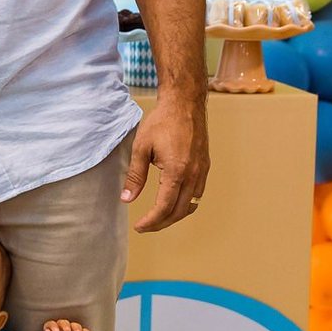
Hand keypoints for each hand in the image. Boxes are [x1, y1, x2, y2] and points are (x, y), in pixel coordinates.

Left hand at [120, 96, 209, 232]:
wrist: (185, 103)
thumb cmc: (162, 122)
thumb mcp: (141, 148)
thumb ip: (135, 176)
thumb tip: (126, 199)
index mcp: (176, 171)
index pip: (164, 207)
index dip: (151, 221)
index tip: (139, 227)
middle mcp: (193, 174)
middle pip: (179, 211)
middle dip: (161, 223)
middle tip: (146, 226)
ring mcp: (202, 171)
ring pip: (191, 205)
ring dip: (175, 215)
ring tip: (158, 218)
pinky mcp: (205, 166)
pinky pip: (198, 193)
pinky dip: (187, 204)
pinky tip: (175, 202)